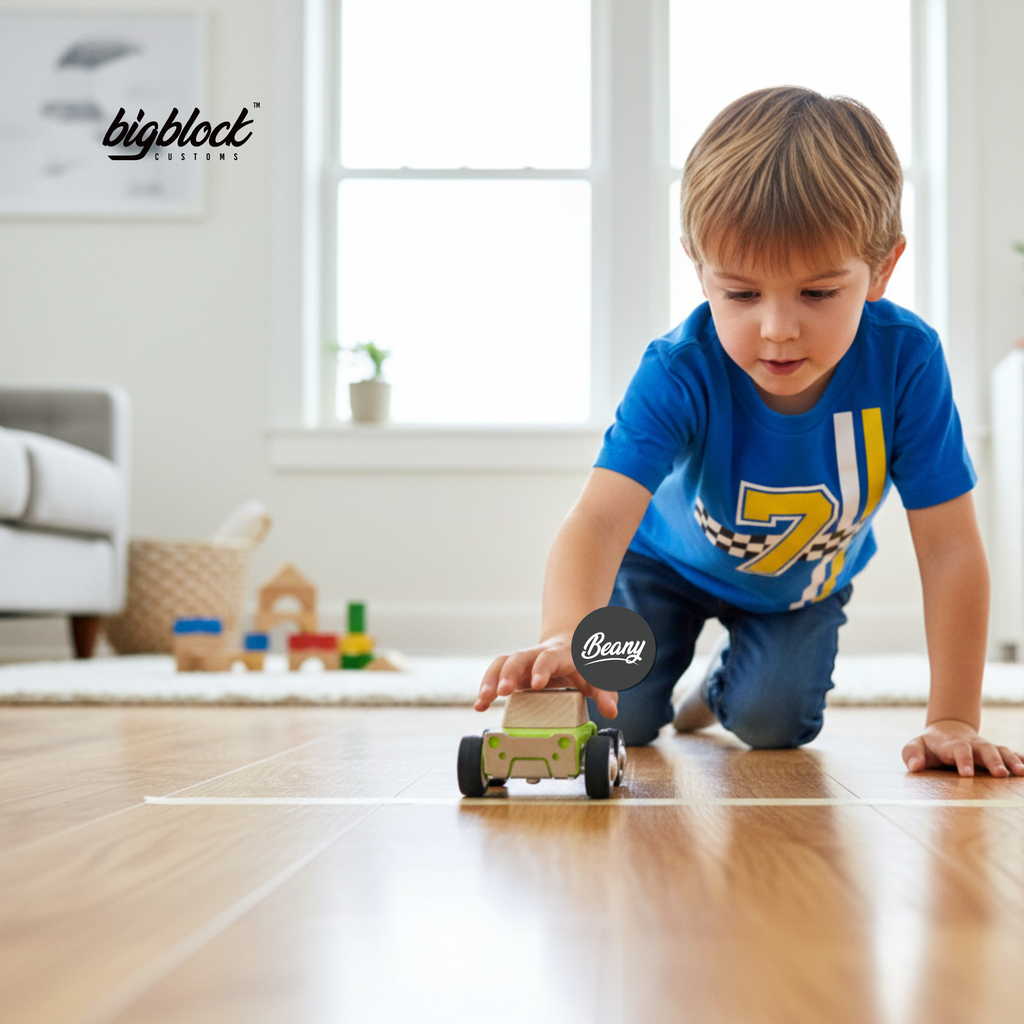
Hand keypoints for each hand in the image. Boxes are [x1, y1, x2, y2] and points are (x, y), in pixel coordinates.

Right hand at [474, 635, 618, 719]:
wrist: (571, 642)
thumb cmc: (584, 663)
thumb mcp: (597, 675)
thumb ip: (605, 691)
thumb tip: (611, 710)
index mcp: (559, 654)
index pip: (549, 658)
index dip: (542, 669)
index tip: (536, 683)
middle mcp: (537, 655)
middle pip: (518, 657)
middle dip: (508, 673)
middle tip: (502, 691)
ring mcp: (523, 662)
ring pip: (501, 663)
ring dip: (490, 681)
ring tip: (483, 701)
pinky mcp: (513, 671)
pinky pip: (495, 674)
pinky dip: (486, 688)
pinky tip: (480, 705)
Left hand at [902, 719, 1023, 776]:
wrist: (947, 730)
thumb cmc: (929, 745)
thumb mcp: (915, 746)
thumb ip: (911, 754)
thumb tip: (914, 767)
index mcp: (952, 744)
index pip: (958, 750)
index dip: (963, 760)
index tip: (967, 775)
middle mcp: (973, 745)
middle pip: (985, 750)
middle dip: (993, 761)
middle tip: (1001, 774)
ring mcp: (986, 748)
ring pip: (1002, 751)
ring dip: (1012, 761)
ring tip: (1022, 773)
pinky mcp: (997, 753)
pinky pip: (1013, 754)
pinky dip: (1022, 760)